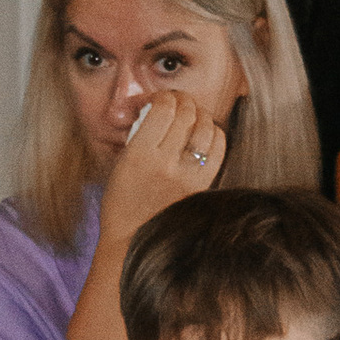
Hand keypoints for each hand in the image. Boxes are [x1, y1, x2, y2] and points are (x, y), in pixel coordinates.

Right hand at [99, 91, 227, 246]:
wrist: (132, 243)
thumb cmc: (121, 204)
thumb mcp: (121, 164)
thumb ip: (140, 136)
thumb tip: (157, 111)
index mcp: (140, 155)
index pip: (163, 108)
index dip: (163, 96)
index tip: (158, 100)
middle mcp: (166, 163)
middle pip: (187, 113)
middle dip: (182, 100)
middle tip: (177, 103)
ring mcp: (188, 176)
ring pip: (207, 128)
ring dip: (200, 115)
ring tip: (192, 116)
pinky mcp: (202, 187)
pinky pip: (219, 149)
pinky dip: (215, 135)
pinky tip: (205, 135)